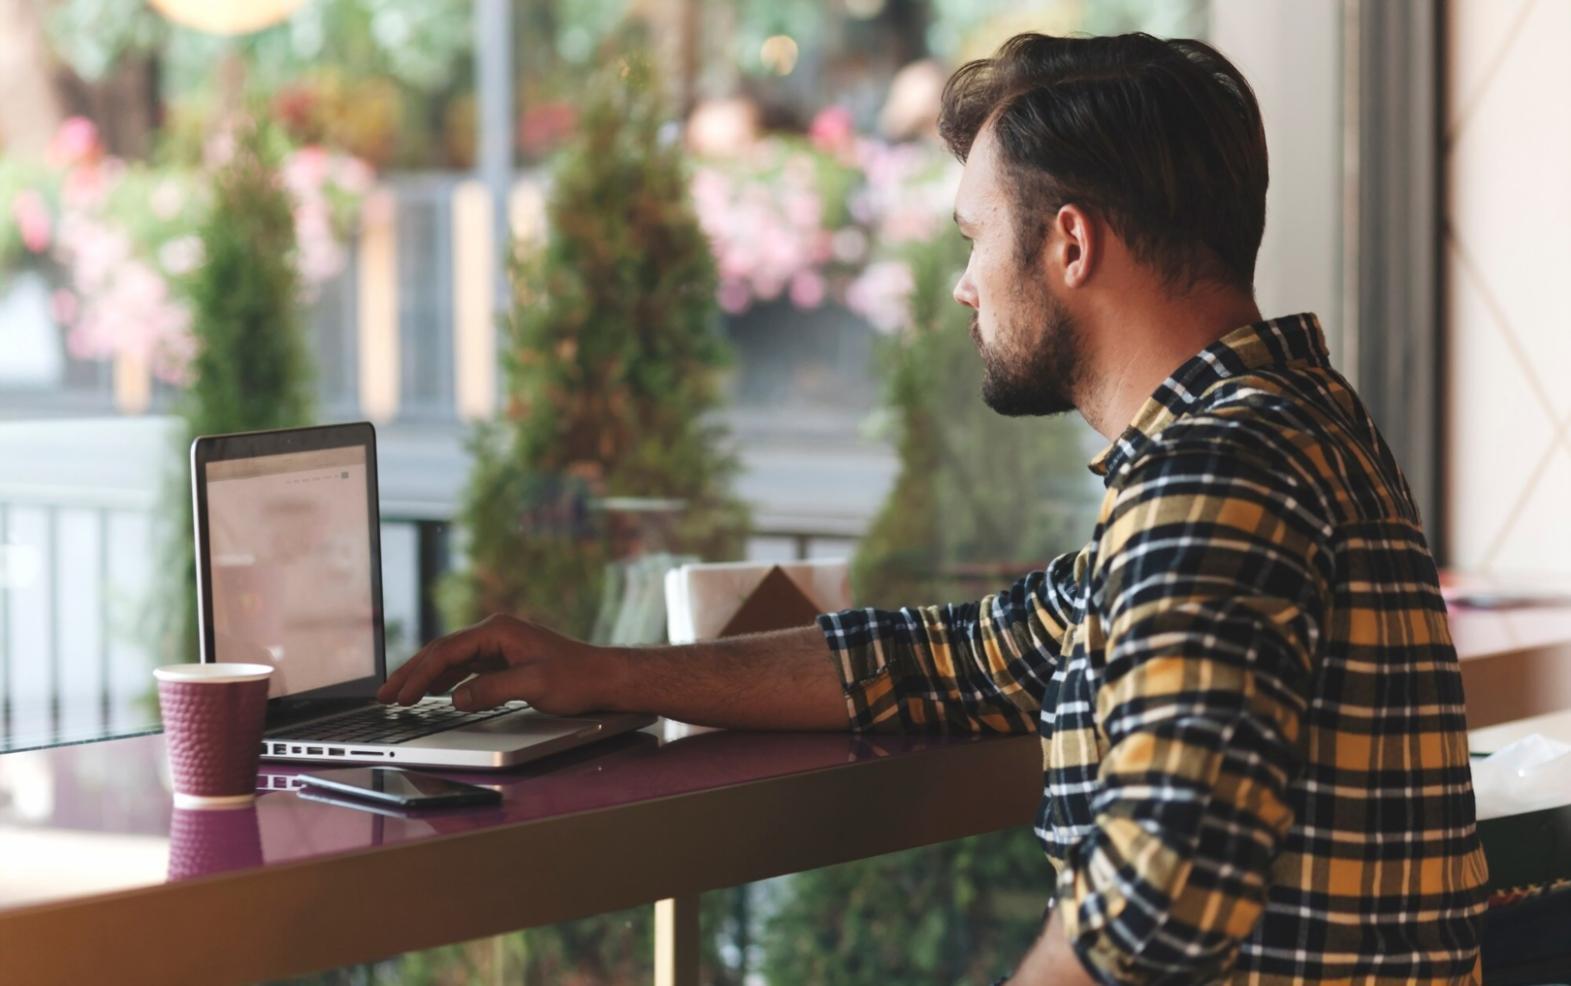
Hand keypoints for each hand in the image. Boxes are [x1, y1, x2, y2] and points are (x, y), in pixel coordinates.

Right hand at [376, 614, 615, 714]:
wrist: (605, 677)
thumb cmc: (577, 678)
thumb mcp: (534, 684)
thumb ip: (492, 690)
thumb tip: (457, 699)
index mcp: (499, 630)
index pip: (447, 651)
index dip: (419, 674)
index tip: (401, 695)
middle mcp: (496, 633)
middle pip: (442, 652)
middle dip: (412, 674)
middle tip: (385, 696)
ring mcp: (499, 646)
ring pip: (451, 660)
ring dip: (425, 677)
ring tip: (400, 696)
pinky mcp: (505, 661)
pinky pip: (466, 668)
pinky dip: (446, 681)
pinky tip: (433, 693)